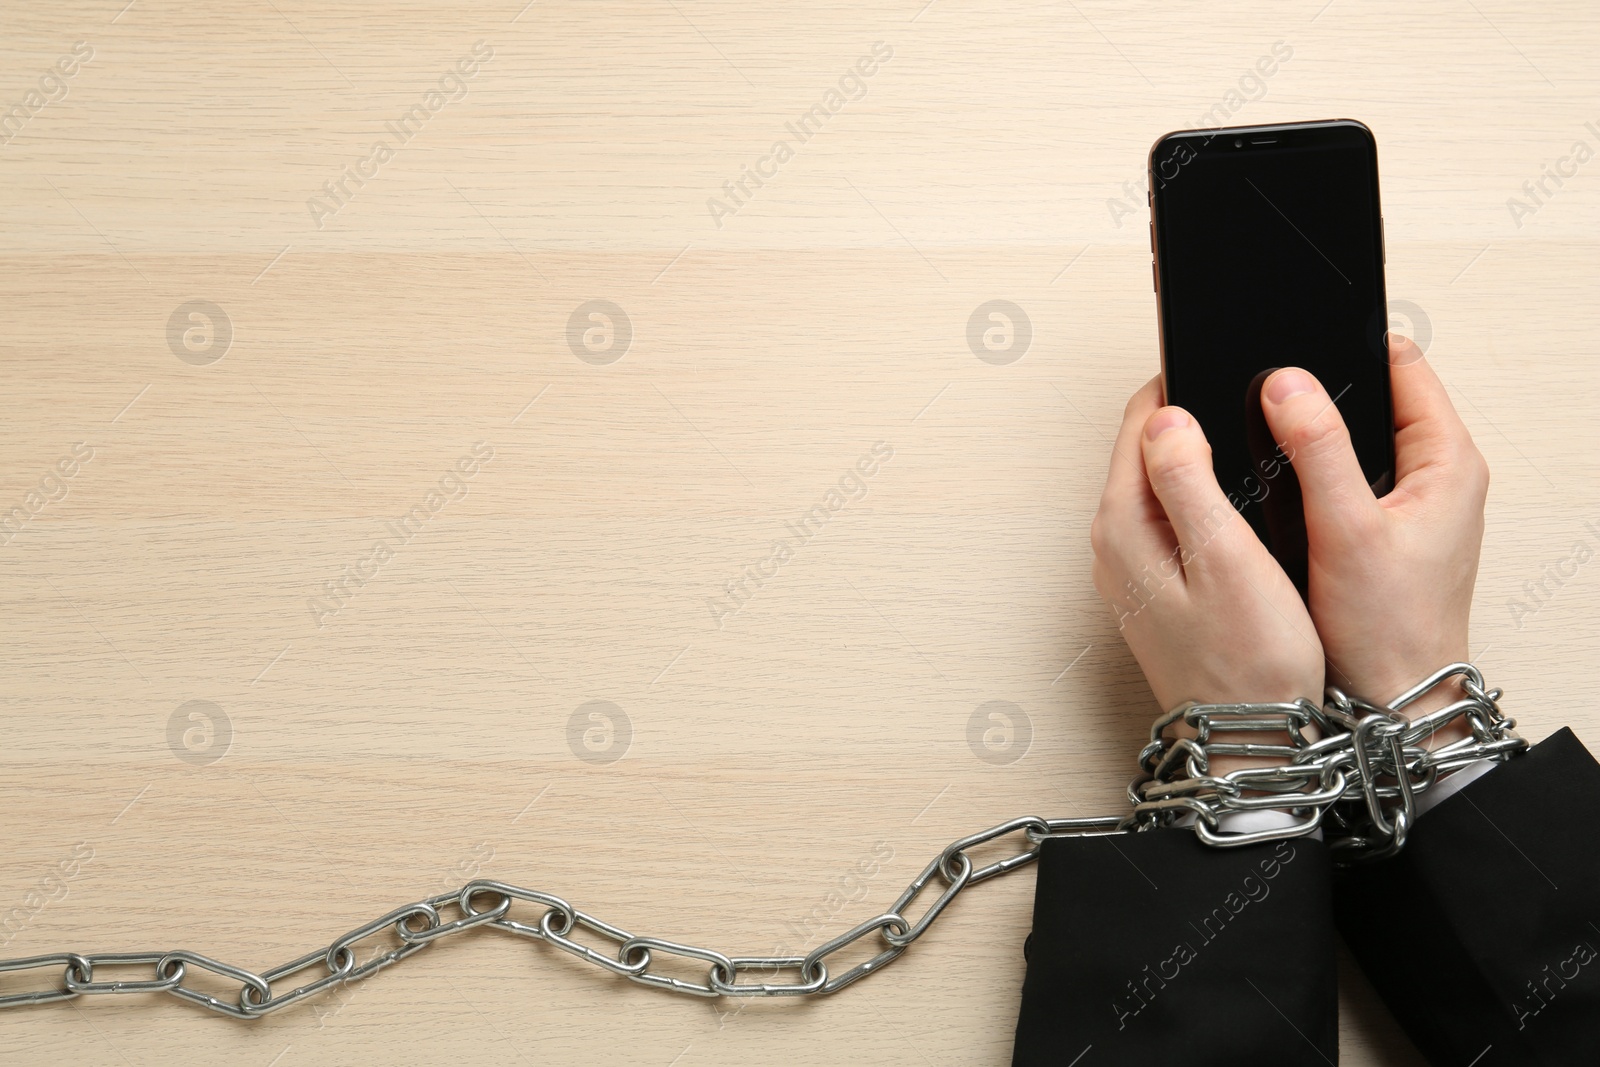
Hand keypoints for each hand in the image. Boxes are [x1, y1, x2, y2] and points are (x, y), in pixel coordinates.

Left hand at [1091, 378, 1324, 713]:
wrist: (1249, 740)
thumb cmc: (1249, 660)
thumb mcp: (1226, 558)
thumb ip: (1188, 483)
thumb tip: (1167, 419)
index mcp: (1124, 526)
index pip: (1140, 425)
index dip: (1180, 384)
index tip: (1220, 357)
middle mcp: (1114, 546)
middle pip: (1144, 451)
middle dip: (1185, 414)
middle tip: (1239, 386)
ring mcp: (1131, 570)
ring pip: (1157, 484)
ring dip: (1191, 454)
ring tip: (1241, 429)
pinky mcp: (1154, 590)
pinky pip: (1168, 518)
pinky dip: (1196, 494)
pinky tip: (1235, 496)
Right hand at [1258, 337, 1487, 717]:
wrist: (1391, 701)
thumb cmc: (1389, 630)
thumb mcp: (1347, 527)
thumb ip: (1319, 449)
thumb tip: (1288, 384)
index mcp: (1448, 462)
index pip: (1402, 365)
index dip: (1345, 349)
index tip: (1294, 347)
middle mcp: (1437, 477)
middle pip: (1374, 398)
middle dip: (1321, 392)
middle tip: (1269, 393)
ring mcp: (1410, 504)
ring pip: (1355, 440)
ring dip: (1314, 436)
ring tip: (1271, 436)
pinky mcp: (1383, 529)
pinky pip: (1344, 478)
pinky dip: (1312, 474)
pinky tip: (1282, 489)